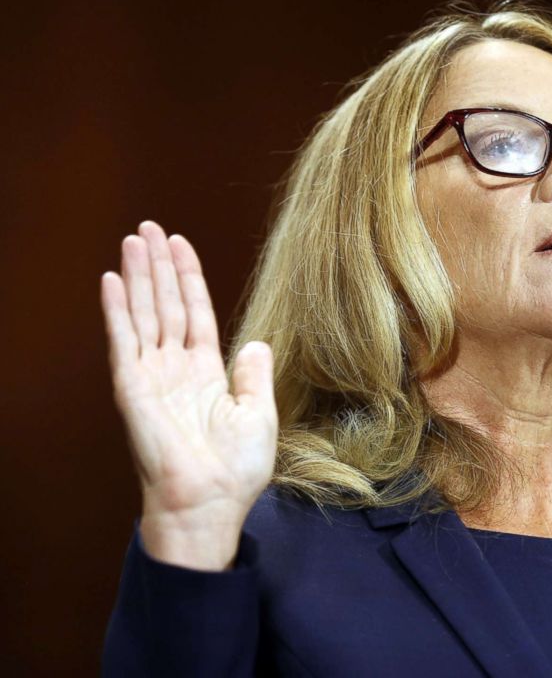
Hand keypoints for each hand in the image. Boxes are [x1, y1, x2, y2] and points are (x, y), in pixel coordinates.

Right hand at [100, 220, 277, 567]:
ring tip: (134, 238)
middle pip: (166, 304)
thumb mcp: (259, 415)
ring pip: (145, 313)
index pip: (195, 312)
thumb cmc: (236, 469)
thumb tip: (257, 342)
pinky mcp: (133, 388)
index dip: (189, 278)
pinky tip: (113, 279)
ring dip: (139, 275)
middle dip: (159, 265)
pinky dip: (118, 309)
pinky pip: (124, 340)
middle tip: (150, 226)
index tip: (181, 244)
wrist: (210, 502)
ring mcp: (152, 376)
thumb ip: (254, 375)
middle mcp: (176, 369)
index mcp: (206, 372)